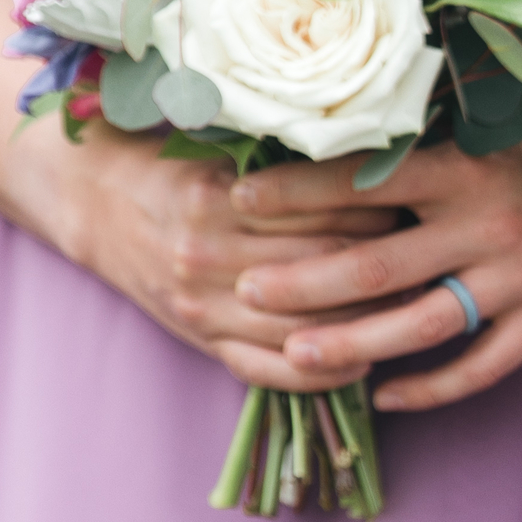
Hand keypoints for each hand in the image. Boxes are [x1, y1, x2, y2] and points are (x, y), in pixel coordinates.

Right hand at [34, 126, 398, 389]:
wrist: (91, 201)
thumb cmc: (169, 164)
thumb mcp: (218, 147)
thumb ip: (283, 162)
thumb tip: (374, 158)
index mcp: (217, 198)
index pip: (325, 212)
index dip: (382, 211)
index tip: (417, 205)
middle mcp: (208, 254)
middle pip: (325, 267)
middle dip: (386, 264)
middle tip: (429, 256)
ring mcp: (202, 305)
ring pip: (305, 327)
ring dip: (366, 323)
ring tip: (411, 308)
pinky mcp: (199, 340)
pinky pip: (267, 372)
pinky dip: (320, 374)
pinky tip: (361, 363)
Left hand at [231, 96, 521, 410]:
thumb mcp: (520, 106)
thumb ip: (447, 114)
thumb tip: (369, 101)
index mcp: (473, 162)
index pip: (365, 179)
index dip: (296, 191)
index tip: (239, 199)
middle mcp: (489, 224)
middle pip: (376, 266)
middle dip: (302, 284)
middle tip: (243, 293)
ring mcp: (521, 278)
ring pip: (420, 326)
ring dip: (352, 346)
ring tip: (294, 359)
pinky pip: (484, 366)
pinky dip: (434, 388)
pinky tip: (388, 399)